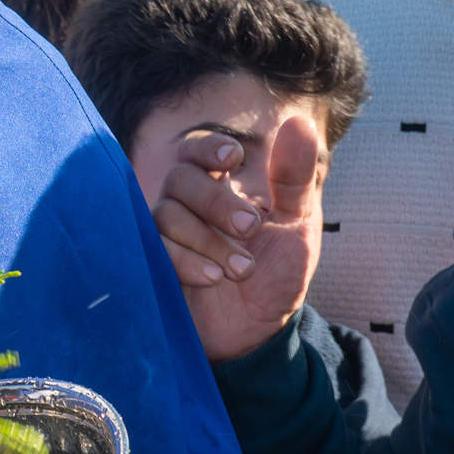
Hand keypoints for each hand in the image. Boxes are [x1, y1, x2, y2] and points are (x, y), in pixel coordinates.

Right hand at [155, 121, 319, 363]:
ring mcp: (167, 236)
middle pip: (181, 179)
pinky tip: (214, 277)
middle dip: (215, 201)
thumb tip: (299, 122)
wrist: (259, 330)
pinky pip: (154, 249)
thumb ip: (295, 177)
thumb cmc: (276, 272)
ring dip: (207, 239)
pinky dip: (186, 260)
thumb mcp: (297, 224)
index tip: (233, 157)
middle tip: (250, 226)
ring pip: (166, 214)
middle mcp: (187, 206)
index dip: (209, 148)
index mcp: (219, 187)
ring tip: (242, 267)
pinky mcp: (155, 266)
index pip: (198, 150)